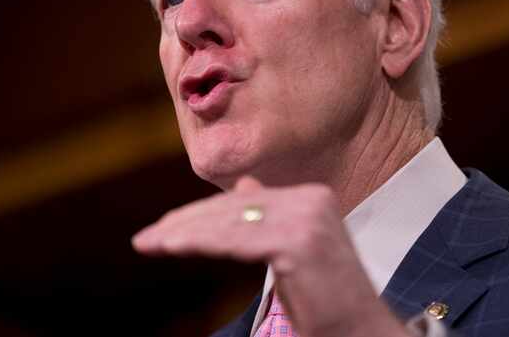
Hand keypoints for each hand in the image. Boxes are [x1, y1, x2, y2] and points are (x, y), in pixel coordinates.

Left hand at [132, 176, 410, 336]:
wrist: (363, 332)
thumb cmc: (325, 301)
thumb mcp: (292, 249)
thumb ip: (269, 217)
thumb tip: (246, 187)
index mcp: (310, 196)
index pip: (241, 201)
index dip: (198, 214)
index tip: (163, 229)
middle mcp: (310, 199)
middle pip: (231, 208)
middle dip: (183, 223)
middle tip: (145, 238)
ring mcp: (307, 217)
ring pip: (228, 222)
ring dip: (182, 234)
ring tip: (149, 244)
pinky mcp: (299, 240)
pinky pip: (237, 239)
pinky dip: (200, 242)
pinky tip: (172, 247)